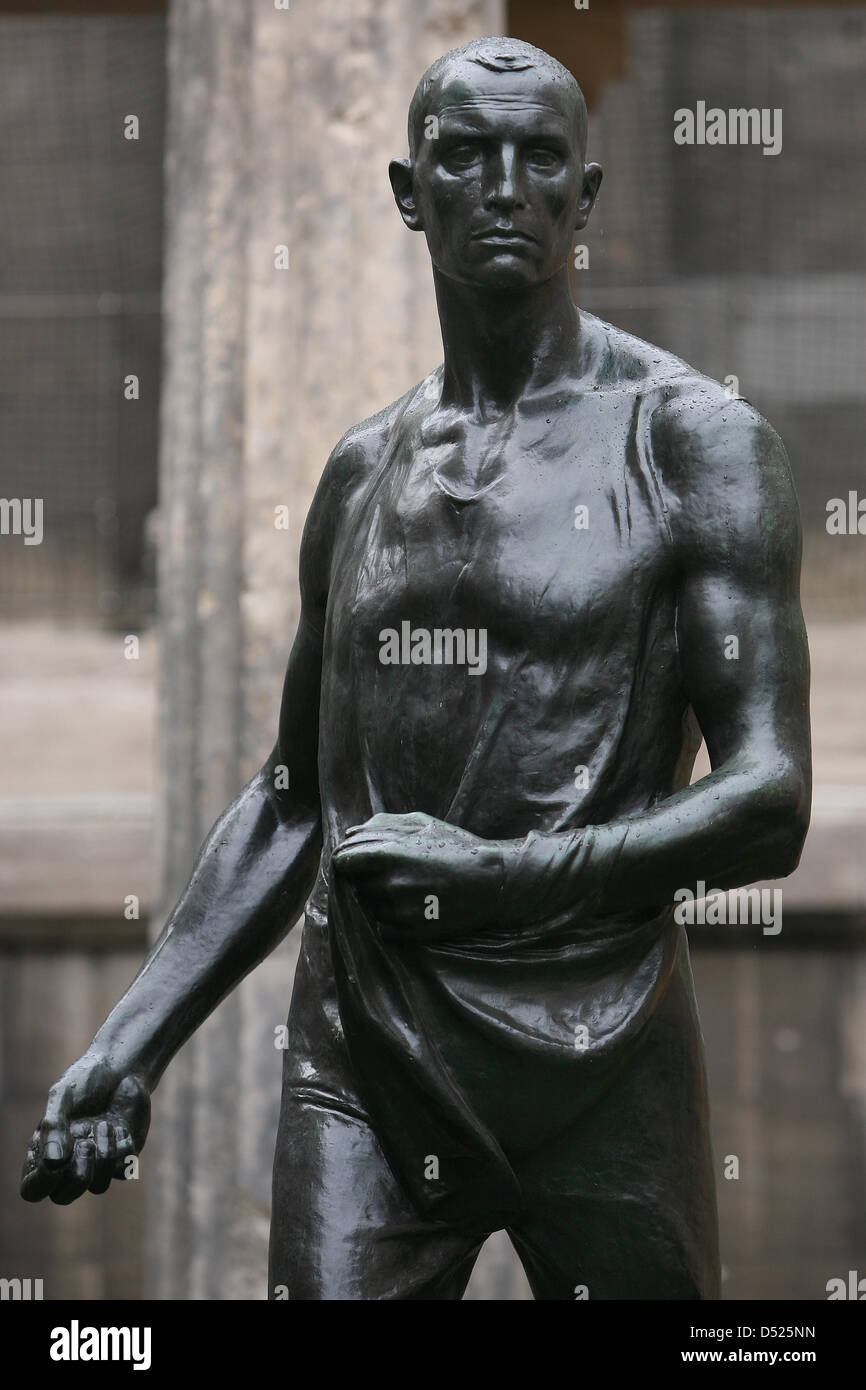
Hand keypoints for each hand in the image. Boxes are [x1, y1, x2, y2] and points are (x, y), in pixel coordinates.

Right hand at [20, 1052, 150, 1204]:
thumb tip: (53, 1163)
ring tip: (105, 1122)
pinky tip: (121, 1125)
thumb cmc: (86, 1080)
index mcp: (45, 1150)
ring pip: (98, 1186)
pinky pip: (122, 1170)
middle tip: (86, 1143)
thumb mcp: (63, 1096)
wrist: (123, 1068)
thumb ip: (54, 1126)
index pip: (33, 1189)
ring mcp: (96, 1162)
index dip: (42, 1183)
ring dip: (104, 1154)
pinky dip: (122, 1147)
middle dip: (79, 1174)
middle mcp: (69, 1162)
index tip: (57, 1161)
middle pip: (66, 1196)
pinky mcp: (121, 1157)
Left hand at [331, 811, 504, 942]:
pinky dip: (392, 920)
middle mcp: (390, 883)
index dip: (347, 860)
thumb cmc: (457, 847)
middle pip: (356, 884)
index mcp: (389, 853)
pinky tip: (415, 908)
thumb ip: (382, 825)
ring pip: (370, 907)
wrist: (493, 883)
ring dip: (382, 900)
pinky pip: (384, 928)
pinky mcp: (410, 932)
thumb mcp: (423, 824)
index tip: (357, 862)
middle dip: (369, 879)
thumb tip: (349, 833)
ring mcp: (399, 910)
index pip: (342, 861)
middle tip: (398, 874)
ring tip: (412, 890)